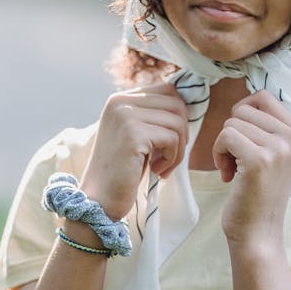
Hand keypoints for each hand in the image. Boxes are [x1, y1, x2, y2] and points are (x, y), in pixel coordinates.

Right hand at [80, 83, 187, 219]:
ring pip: (177, 121)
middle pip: (176, 104)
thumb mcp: (137, 135)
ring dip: (178, 149)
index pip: (168, 90)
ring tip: (163, 165)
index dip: (179, 117)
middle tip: (169, 156)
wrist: (100, 199)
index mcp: (120, 99)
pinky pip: (172, 138)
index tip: (170, 142)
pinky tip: (158, 170)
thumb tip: (190, 102)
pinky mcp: (133, 133)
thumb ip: (154, 116)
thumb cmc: (123, 170)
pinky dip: (172, 158)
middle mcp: (120, 101)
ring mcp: (125, 115)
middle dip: (182, 133)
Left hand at [213, 90, 290, 247]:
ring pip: (232, 122)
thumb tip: (248, 94)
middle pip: (244, 108)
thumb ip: (267, 125)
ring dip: (224, 146)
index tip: (245, 142)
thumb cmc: (258, 193)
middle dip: (232, 133)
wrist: (258, 233)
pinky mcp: (260, 159)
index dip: (243, 115)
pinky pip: (225, 136)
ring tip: (235, 170)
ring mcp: (279, 147)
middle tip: (238, 161)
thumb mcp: (273, 153)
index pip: (263, 96)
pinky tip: (229, 176)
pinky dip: (218, 154)